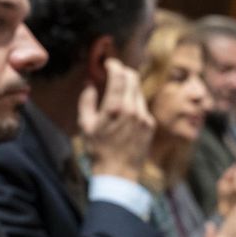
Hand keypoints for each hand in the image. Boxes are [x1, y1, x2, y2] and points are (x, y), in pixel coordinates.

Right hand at [77, 57, 153, 181]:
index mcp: (114, 108)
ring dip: (128, 86)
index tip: (108, 63)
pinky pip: (142, 105)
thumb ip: (87, 100)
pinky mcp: (150, 124)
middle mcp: (132, 109)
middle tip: (114, 72)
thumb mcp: (86, 125)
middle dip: (123, 71)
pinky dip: (134, 101)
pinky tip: (124, 111)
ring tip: (117, 92)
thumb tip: (89, 83)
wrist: (117, 173)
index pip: (119, 75)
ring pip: (138, 90)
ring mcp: (144, 117)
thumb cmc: (98, 150)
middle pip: (133, 77)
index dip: (114, 64)